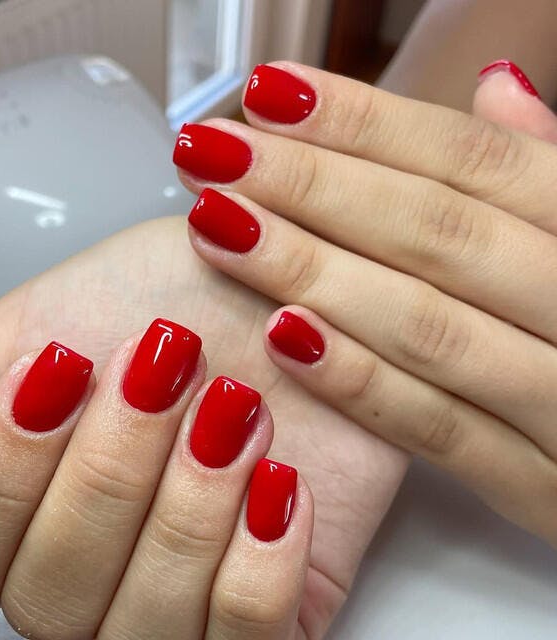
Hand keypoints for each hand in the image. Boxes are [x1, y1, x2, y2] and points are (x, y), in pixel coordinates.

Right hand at [0, 217, 406, 636]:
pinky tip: (277, 478)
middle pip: (49, 600)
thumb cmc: (173, 294)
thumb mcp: (38, 320)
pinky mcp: (272, 602)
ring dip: (190, 501)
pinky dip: (261, 557)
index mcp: (25, 512)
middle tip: (161, 373)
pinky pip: (250, 637)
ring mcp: (179, 596)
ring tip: (232, 406)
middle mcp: (93, 569)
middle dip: (112, 467)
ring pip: (149, 626)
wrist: (285, 286)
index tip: (55, 373)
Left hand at [175, 62, 556, 545]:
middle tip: (212, 155)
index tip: (268, 96)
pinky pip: (438, 430)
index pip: (469, 159)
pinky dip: (358, 382)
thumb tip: (495, 86)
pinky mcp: (539, 488)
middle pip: (433, 231)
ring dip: (309, 271)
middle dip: (310, 186)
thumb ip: (544, 175)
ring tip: (217, 226)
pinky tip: (280, 335)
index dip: (362, 122)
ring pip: (424, 324)